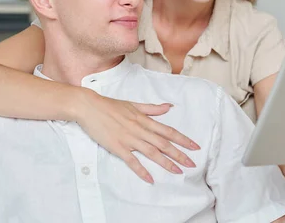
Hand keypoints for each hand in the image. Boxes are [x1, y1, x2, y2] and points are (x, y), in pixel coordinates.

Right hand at [76, 91, 199, 183]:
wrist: (89, 107)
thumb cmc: (110, 105)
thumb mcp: (133, 104)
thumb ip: (152, 108)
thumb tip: (168, 107)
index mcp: (144, 119)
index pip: (168, 131)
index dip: (182, 139)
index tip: (195, 146)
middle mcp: (140, 130)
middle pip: (164, 143)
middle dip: (179, 154)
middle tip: (192, 164)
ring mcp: (129, 139)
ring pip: (152, 152)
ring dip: (166, 163)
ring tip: (178, 171)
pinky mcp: (117, 147)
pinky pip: (132, 161)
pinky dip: (141, 170)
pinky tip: (150, 179)